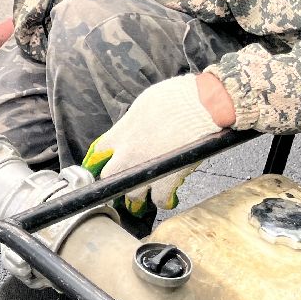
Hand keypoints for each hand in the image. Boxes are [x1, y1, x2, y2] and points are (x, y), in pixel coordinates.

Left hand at [81, 74, 228, 214]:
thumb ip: (131, 122)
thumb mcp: (143, 103)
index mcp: (121, 133)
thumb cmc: (176, 98)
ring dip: (138, 195)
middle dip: (117, 181)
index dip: (100, 161)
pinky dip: (163, 201)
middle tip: (125, 183)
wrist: (202, 105)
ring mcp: (146, 169)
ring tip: (145, 195)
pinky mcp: (166, 180)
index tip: (102, 166)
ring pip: (132, 194)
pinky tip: (166, 198)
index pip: (98, 153)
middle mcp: (128, 154)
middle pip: (110, 178)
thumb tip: (130, 128)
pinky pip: (159, 200)